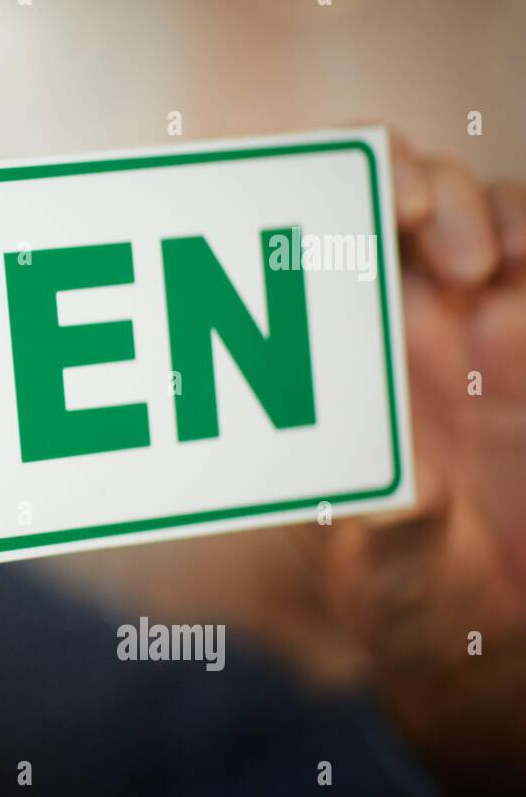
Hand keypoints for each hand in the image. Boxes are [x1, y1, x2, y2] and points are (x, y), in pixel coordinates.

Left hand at [295, 132, 525, 796]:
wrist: (494, 618)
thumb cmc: (414, 589)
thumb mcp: (388, 575)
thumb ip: (385, 536)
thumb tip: (396, 493)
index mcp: (320, 366)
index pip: (292, 251)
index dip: (293, 214)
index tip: (322, 217)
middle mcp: (386, 325)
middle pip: (376, 196)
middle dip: (389, 177)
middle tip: (408, 211)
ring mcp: (468, 319)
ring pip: (461, 206)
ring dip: (464, 203)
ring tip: (476, 261)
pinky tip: (514, 260)